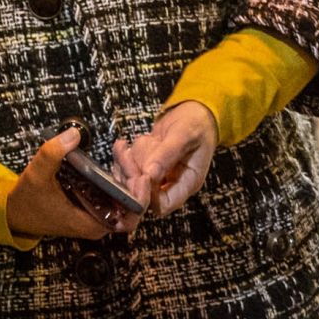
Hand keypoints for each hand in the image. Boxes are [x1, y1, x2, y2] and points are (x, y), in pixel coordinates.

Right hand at [6, 127, 141, 240]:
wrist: (16, 212)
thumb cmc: (28, 199)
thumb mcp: (36, 176)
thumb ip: (52, 154)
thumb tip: (74, 134)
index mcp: (92, 223)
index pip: (130, 218)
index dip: (139, 198)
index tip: (139, 175)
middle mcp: (100, 223)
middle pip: (132, 205)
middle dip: (134, 178)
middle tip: (128, 154)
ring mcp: (98, 215)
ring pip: (126, 198)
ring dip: (128, 175)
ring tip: (122, 151)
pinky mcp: (95, 205)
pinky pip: (117, 193)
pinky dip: (119, 176)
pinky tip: (117, 157)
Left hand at [115, 102, 218, 217]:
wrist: (194, 113)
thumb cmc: (197, 124)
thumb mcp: (185, 135)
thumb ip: (168, 154)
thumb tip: (149, 174)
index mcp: (186, 183)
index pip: (163, 205)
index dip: (147, 196)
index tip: (142, 175)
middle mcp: (169, 184)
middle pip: (141, 195)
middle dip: (131, 175)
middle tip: (127, 154)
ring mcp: (155, 176)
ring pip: (129, 183)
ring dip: (124, 164)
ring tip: (129, 145)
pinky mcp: (144, 166)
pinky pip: (125, 170)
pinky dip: (121, 157)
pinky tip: (123, 144)